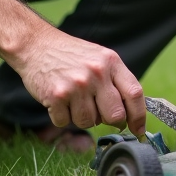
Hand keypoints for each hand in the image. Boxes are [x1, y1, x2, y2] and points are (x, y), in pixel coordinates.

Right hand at [12, 29, 146, 134]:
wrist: (36, 44)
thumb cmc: (70, 55)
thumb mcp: (99, 58)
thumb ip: (115, 81)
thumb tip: (130, 115)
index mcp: (111, 62)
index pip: (134, 94)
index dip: (139, 117)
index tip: (138, 130)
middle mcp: (96, 73)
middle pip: (115, 115)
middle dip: (109, 121)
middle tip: (99, 114)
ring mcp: (76, 85)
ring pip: (89, 122)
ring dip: (81, 117)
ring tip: (73, 99)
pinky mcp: (56, 96)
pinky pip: (65, 122)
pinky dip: (61, 117)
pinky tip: (58, 100)